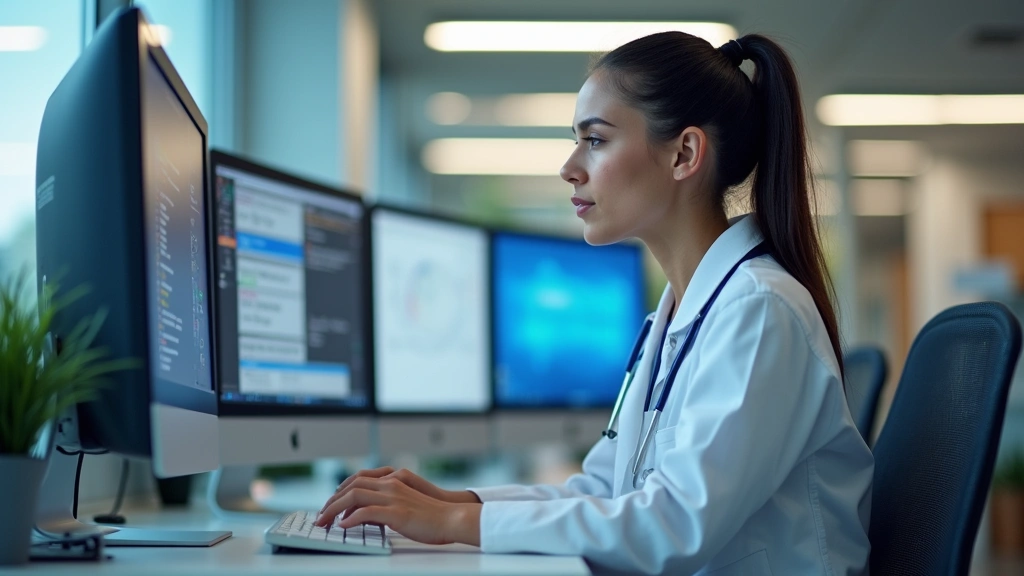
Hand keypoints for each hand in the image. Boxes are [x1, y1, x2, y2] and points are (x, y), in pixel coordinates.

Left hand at [321, 467, 479, 512]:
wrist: (452, 517)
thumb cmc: (431, 515)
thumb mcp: (404, 505)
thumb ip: (384, 505)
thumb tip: (361, 516)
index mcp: (393, 481)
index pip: (358, 479)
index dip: (340, 491)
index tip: (329, 504)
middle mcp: (390, 485)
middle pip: (351, 486)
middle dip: (331, 501)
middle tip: (320, 516)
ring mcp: (393, 497)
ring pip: (354, 496)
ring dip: (334, 509)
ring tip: (324, 522)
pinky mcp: (396, 512)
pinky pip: (366, 512)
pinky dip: (350, 518)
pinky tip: (343, 527)